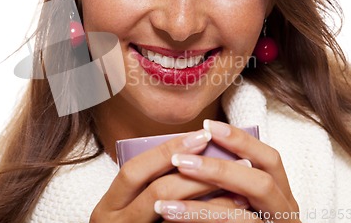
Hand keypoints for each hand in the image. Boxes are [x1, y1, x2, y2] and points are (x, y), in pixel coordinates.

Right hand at [90, 129, 222, 221]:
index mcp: (109, 209)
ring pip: (173, 214)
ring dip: (211, 197)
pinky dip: (208, 219)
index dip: (167, 150)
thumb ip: (148, 188)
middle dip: (198, 172)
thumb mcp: (129, 210)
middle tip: (233, 159)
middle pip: (158, 191)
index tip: (201, 135)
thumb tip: (190, 155)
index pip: (135, 171)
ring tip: (241, 186)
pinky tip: (233, 212)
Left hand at [156, 120, 300, 221]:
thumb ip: (229, 180)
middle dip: (218, 169)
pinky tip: (171, 222)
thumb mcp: (241, 197)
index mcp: (281, 193)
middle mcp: (286, 213)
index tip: (208, 125)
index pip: (270, 159)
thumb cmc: (239, 218)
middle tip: (179, 161)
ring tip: (162, 206)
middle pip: (261, 183)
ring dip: (200, 209)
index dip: (241, 140)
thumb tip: (192, 150)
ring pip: (243, 218)